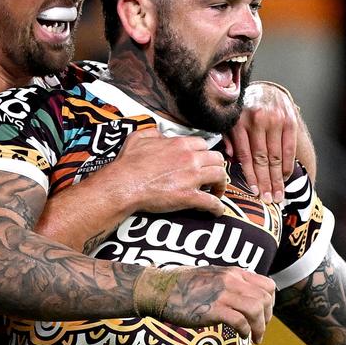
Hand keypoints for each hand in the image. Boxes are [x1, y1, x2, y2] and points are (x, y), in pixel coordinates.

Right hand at [100, 128, 227, 214]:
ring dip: (221, 185)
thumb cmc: (128, 164)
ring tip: (217, 192)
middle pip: (217, 159)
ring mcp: (192, 177)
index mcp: (180, 144)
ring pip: (220, 176)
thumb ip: (153, 133)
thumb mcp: (138, 138)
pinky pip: (212, 202)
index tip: (202, 161)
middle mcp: (190, 158)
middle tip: (213, 177)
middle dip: (217, 168)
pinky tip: (217, 211)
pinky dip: (217, 207)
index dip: (204, 153)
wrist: (124, 184)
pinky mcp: (189, 196)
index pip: (203, 144)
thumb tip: (160, 135)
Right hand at [136, 265, 275, 342]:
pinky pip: (240, 321)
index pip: (268, 285)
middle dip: (267, 318)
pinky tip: (242, 335)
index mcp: (233, 273)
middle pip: (265, 299)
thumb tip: (245, 297)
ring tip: (255, 338)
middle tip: (261, 330)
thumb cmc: (183, 286)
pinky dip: (245, 331)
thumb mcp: (212, 276)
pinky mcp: (213, 310)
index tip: (265, 315)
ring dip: (260, 327)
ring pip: (256, 310)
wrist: (161, 289)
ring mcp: (223, 294)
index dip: (271, 304)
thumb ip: (230, 284)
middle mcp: (232, 280)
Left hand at [228, 82, 298, 203]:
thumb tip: (231, 159)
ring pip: (276, 156)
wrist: (265, 89)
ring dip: (278, 178)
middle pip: (262, 159)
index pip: (245, 155)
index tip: (254, 192)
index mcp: (239, 122)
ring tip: (279, 194)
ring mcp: (275, 120)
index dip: (251, 176)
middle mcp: (257, 120)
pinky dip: (287, 164)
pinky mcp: (289, 120)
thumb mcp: (230, 121)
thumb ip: (229, 139)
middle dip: (266, 182)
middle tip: (269, 200)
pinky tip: (285, 177)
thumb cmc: (245, 110)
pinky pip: (289, 148)